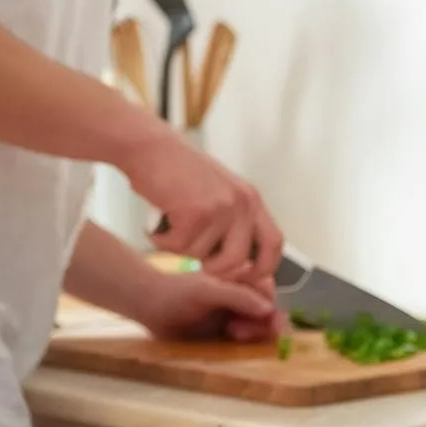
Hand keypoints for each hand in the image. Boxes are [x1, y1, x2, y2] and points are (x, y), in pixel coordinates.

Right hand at [115, 127, 282, 284]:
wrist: (151, 148)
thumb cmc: (178, 173)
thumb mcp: (218, 193)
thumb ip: (231, 222)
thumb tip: (237, 266)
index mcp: (251, 199)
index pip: (274, 243)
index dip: (262, 268)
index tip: (242, 278)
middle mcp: (242, 203)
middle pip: (237, 261)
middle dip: (213, 270)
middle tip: (194, 262)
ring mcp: (221, 207)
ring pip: (201, 256)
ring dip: (179, 248)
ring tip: (169, 224)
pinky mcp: (197, 212)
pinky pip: (178, 247)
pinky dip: (162, 240)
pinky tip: (156, 221)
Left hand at [136, 270, 281, 343]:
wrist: (147, 305)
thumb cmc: (176, 292)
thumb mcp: (208, 290)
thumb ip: (238, 297)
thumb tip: (269, 309)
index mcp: (242, 283)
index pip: (269, 298)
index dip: (274, 313)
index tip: (272, 326)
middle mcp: (241, 301)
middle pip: (266, 318)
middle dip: (262, 327)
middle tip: (240, 333)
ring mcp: (232, 319)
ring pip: (256, 333)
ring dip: (252, 338)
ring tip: (233, 335)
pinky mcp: (221, 337)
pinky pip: (241, 345)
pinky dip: (243, 349)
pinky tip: (231, 345)